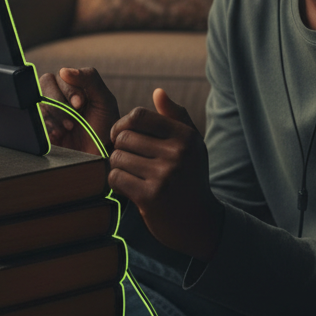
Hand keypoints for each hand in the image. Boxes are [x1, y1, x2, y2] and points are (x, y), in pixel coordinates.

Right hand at [38, 66, 119, 156]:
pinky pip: (32, 118)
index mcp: (73, 85)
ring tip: (67, 129)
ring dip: (53, 115)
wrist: (97, 157)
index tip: (79, 104)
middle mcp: (58, 94)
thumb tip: (64, 70)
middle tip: (73, 119)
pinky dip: (46, 126)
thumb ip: (90, 79)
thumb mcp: (104, 101)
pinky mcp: (39, 125)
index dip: (69, 89)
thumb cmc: (104, 128)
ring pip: (38, 100)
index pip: (61, 76)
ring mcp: (47, 109)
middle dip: (59, 102)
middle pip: (45, 83)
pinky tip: (58, 135)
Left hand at [109, 88, 223, 261]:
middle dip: (119, 148)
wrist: (199, 222)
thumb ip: (175, 117)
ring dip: (117, 166)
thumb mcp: (191, 145)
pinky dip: (116, 182)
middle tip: (127, 160)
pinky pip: (116, 178)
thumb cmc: (191, 178)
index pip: (139, 116)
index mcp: (185, 136)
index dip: (123, 124)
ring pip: (117, 158)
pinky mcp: (150, 197)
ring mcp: (164, 175)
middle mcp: (177, 153)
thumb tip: (158, 92)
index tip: (122, 136)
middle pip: (124, 137)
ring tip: (131, 174)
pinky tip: (128, 188)